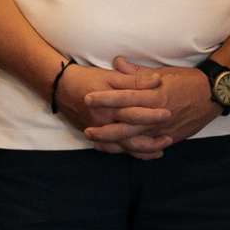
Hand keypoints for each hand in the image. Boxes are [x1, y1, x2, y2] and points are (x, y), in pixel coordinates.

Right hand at [54, 60, 168, 154]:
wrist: (60, 87)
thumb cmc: (87, 78)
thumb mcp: (111, 76)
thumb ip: (134, 80)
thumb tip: (157, 80)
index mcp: (109, 105)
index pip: (134, 112)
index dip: (151, 114)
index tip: (169, 113)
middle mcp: (103, 121)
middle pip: (129, 135)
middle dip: (150, 139)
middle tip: (169, 138)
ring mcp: (98, 131)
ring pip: (122, 146)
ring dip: (142, 150)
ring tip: (161, 150)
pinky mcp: (95, 135)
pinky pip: (112, 149)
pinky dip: (127, 153)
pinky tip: (141, 154)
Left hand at [78, 57, 217, 156]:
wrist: (214, 94)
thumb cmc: (189, 80)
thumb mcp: (164, 72)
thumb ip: (138, 72)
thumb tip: (117, 62)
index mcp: (155, 95)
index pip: (124, 97)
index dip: (105, 98)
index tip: (87, 98)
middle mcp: (157, 114)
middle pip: (125, 124)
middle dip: (104, 128)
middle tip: (87, 128)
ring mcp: (163, 129)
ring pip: (134, 140)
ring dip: (114, 143)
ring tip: (97, 144)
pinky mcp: (170, 138)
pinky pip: (149, 147)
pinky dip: (134, 151)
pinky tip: (121, 151)